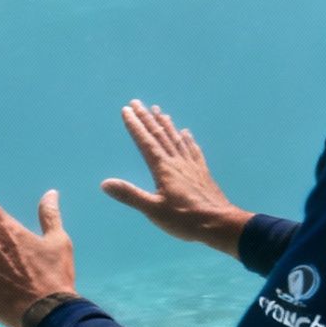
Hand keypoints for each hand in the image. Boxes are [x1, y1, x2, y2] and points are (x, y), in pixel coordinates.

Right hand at [100, 100, 252, 254]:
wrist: (220, 224)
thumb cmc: (185, 219)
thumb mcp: (153, 210)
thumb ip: (129, 195)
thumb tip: (105, 183)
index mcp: (164, 169)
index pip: (146, 142)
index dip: (135, 126)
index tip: (126, 110)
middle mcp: (177, 162)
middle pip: (160, 136)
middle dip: (147, 119)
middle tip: (137, 103)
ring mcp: (192, 166)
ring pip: (176, 140)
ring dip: (166, 125)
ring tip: (160, 112)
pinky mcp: (202, 173)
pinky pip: (193, 150)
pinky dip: (187, 140)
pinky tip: (186, 134)